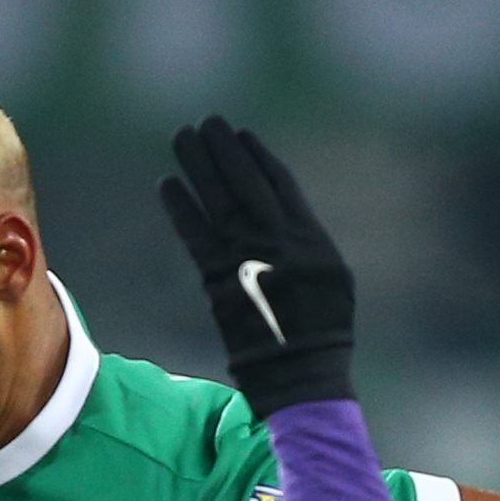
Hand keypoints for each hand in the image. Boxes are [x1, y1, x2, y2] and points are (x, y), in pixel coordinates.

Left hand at [159, 115, 355, 416]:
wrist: (302, 377)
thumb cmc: (322, 337)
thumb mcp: (331, 282)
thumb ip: (306, 246)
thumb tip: (281, 221)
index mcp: (310, 238)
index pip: (280, 185)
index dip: (257, 158)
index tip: (241, 136)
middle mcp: (279, 241)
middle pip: (246, 182)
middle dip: (225, 151)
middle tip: (206, 123)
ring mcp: (248, 259)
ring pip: (219, 200)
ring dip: (199, 166)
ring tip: (183, 137)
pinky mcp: (221, 282)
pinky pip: (196, 236)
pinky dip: (181, 209)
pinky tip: (168, 184)